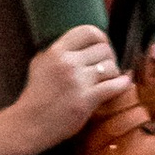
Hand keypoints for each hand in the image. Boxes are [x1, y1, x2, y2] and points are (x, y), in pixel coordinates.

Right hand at [0, 25, 123, 154]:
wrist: (30, 123)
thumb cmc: (36, 95)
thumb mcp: (40, 64)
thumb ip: (59, 52)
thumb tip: (81, 45)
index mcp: (56, 51)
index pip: (88, 31)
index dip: (101, 37)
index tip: (103, 46)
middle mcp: (67, 62)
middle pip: (103, 49)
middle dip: (110, 57)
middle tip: (108, 66)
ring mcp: (78, 81)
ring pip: (111, 66)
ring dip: (115, 72)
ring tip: (110, 79)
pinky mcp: (87, 99)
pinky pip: (114, 86)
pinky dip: (123, 84)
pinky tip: (124, 84)